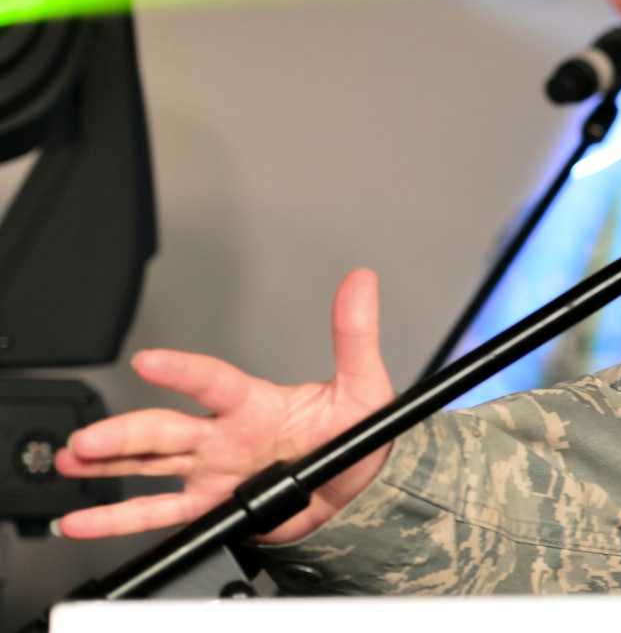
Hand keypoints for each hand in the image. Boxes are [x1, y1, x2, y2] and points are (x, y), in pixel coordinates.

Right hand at [54, 268, 394, 544]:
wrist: (360, 491)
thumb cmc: (354, 436)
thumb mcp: (364, 385)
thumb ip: (355, 336)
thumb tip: (361, 284)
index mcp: (255, 403)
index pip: (214, 382)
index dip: (183, 371)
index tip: (151, 362)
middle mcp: (225, 434)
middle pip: (166, 429)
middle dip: (124, 431)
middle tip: (90, 437)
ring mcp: (214, 469)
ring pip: (152, 463)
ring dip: (111, 463)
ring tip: (74, 460)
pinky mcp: (213, 506)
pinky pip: (161, 513)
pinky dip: (121, 518)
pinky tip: (86, 518)